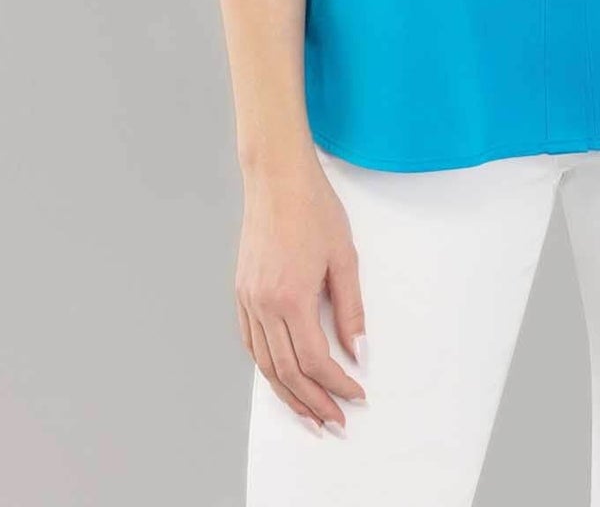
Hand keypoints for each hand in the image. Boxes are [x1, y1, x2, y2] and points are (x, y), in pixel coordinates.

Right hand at [236, 161, 368, 431]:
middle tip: (334, 421)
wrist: (276, 178)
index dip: (337, 384)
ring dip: (288, 394)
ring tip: (310, 414)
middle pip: (287, 372)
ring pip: (265, 364)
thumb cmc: (313, 209)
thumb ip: (351, 309)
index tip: (356, 395)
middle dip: (313, 402)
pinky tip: (282, 378)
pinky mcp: (242, 292)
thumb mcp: (344, 257)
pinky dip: (267, 367)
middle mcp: (264, 305)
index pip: (315, 360)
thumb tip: (358, 352)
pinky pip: (251, 343)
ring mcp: (248, 300)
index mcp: (291, 298)